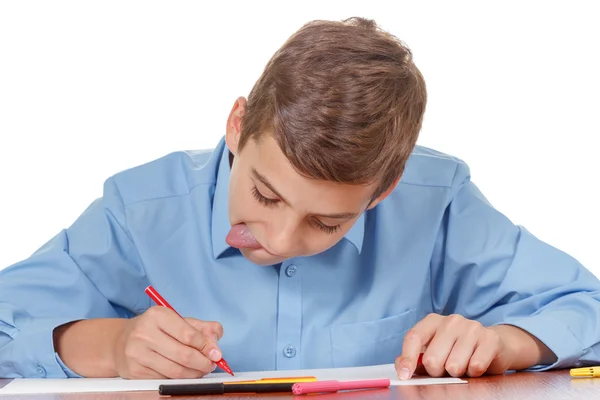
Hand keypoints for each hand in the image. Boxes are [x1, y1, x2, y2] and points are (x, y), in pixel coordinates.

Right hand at [113, 306, 223, 378]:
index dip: (206, 346)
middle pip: (183, 355)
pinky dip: (179, 379)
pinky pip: (164, 379)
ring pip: (175, 370)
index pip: (188, 334)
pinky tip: (184, 374)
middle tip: (210, 365)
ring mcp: (137, 353)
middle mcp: (144, 333)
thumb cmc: (155, 330)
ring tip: (201, 371)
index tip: (216, 354)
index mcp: (158, 315)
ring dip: (194, 374)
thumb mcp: (177, 321)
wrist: (121, 342)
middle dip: (202, 363)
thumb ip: (201, 327)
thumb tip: (217, 337)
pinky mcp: (134, 371)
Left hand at [395, 314, 512, 379]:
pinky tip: (476, 364)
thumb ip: (416, 358)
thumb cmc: (458, 349)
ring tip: (463, 364)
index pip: (414, 337)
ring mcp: (472, 327)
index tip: (404, 376)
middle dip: (438, 371)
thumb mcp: (435, 350)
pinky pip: (475, 366)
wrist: (495, 345)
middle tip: (447, 367)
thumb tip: (402, 366)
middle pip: (432, 359)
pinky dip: (474, 372)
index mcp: (433, 321)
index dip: (407, 358)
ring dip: (458, 373)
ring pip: (454, 366)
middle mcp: (452, 320)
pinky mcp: (490, 338)